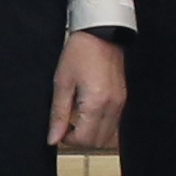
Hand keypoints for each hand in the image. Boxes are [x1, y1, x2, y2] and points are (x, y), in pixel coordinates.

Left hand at [47, 30, 126, 154]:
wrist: (100, 33)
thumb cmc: (79, 53)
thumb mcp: (62, 83)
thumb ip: (58, 114)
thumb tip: (53, 139)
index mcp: (96, 103)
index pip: (84, 139)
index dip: (68, 140)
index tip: (58, 130)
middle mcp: (112, 106)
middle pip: (97, 142)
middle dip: (80, 139)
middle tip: (65, 125)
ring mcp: (120, 103)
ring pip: (107, 135)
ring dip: (90, 133)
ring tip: (75, 117)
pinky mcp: (122, 99)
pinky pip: (112, 123)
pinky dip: (99, 124)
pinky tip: (86, 110)